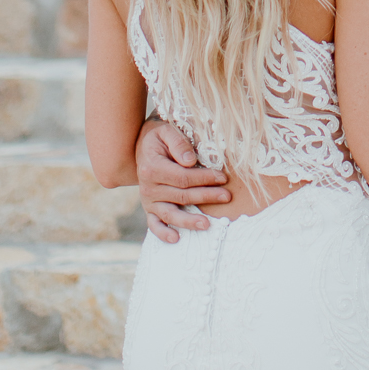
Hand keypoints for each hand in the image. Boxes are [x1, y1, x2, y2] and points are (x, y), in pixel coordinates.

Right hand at [135, 117, 231, 242]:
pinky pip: (154, 225)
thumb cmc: (159, 137)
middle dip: (206, 196)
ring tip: (207, 224)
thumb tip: (190, 161)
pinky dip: (163, 234)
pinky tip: (176, 239)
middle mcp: (148, 187)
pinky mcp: (149, 209)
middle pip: (182, 196)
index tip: (223, 177)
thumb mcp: (167, 131)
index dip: (204, 178)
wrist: (141, 146)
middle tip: (227, 196)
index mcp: (152, 167)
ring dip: (189, 221)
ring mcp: (148, 200)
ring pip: (170, 214)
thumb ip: (178, 143)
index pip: (183, 177)